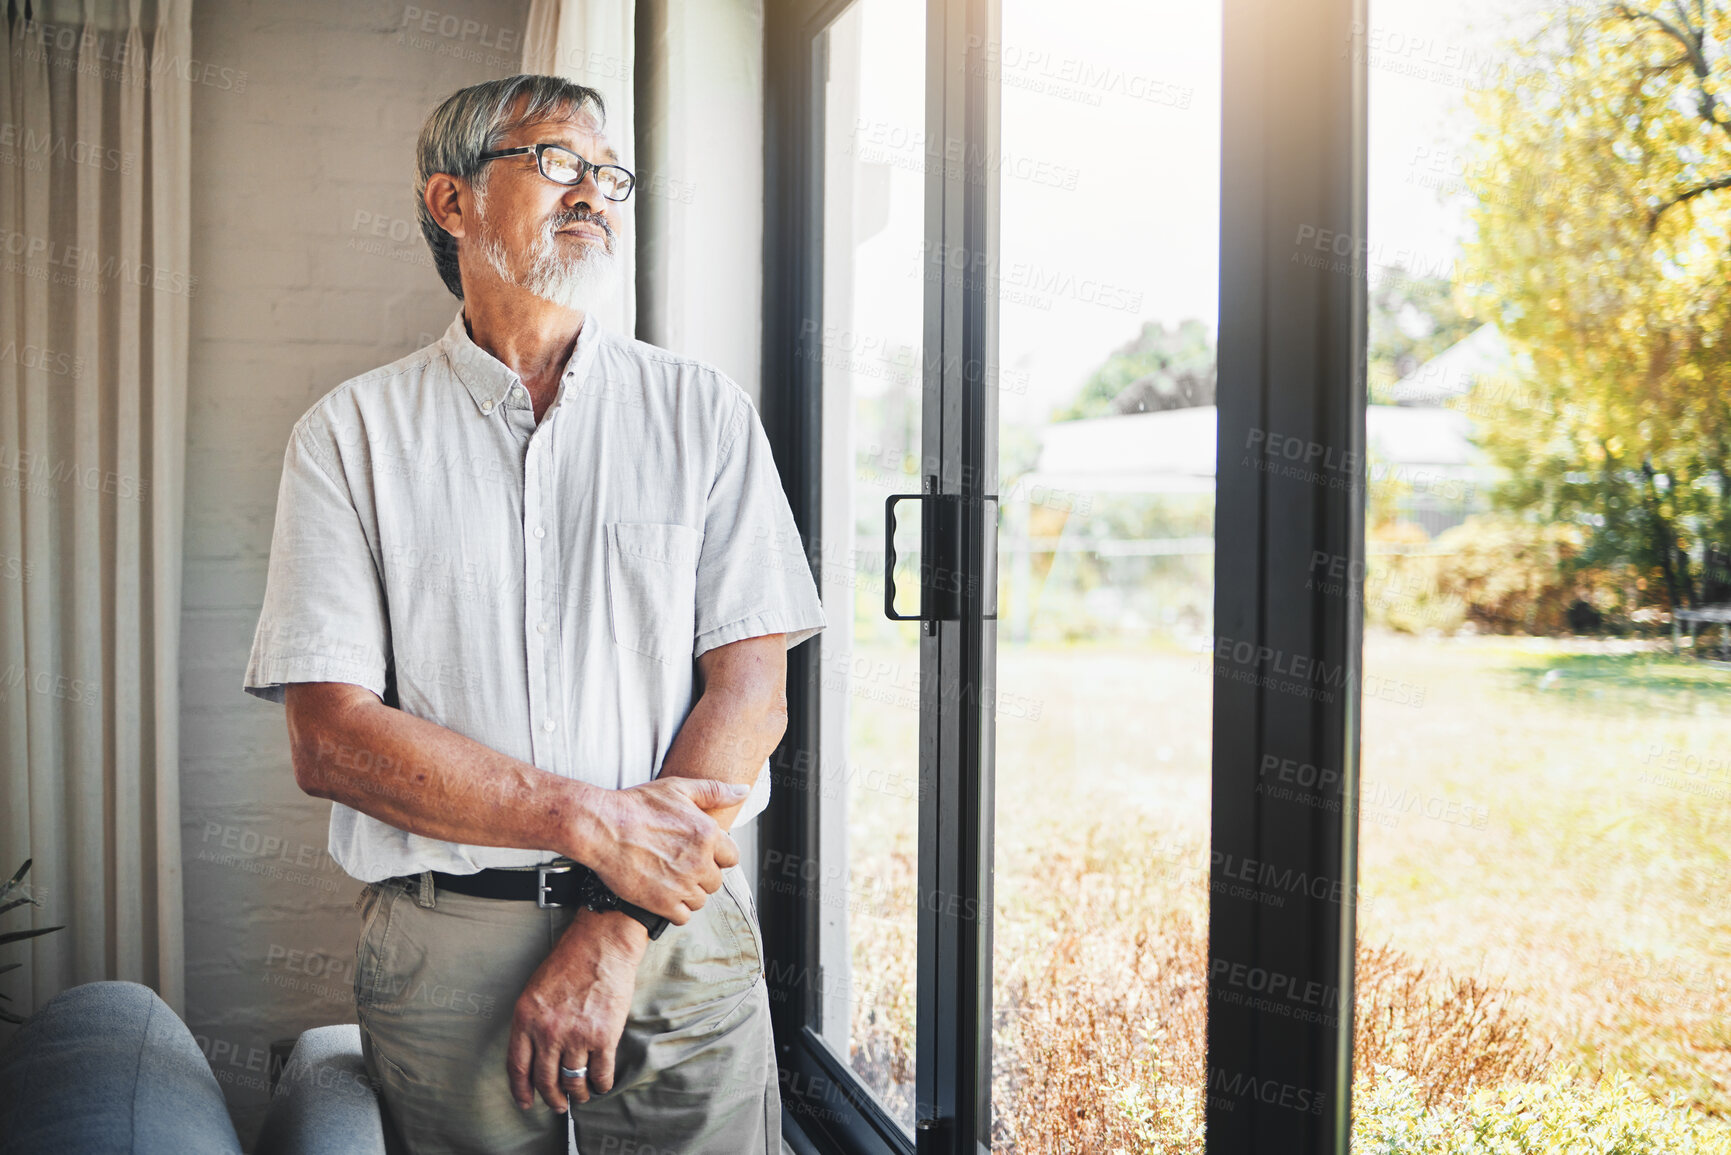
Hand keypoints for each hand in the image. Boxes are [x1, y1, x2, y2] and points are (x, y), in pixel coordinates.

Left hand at [507, 909, 647, 1113]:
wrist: (601, 945)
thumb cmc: (570, 961)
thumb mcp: (535, 990)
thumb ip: (532, 1021)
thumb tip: (536, 1051)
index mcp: (526, 1019)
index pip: (517, 1066)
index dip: (521, 1090)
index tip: (526, 1102)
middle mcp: (548, 1032)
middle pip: (545, 1080)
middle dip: (552, 1098)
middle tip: (557, 1104)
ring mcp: (576, 1037)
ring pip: (573, 1082)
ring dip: (577, 1094)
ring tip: (580, 1096)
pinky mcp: (603, 1037)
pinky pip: (600, 1073)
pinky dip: (601, 1084)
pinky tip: (601, 1085)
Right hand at [583, 778, 745, 922]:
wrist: (602, 828)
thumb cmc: (637, 806)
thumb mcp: (678, 788)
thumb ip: (714, 791)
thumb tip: (743, 791)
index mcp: (707, 834)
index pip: (731, 857)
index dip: (716, 855)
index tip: (700, 852)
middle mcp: (699, 862)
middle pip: (716, 881)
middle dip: (702, 874)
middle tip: (680, 865)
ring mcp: (681, 885)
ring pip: (700, 900)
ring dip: (688, 892)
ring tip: (669, 878)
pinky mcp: (662, 903)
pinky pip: (682, 916)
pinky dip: (674, 909)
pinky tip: (662, 894)